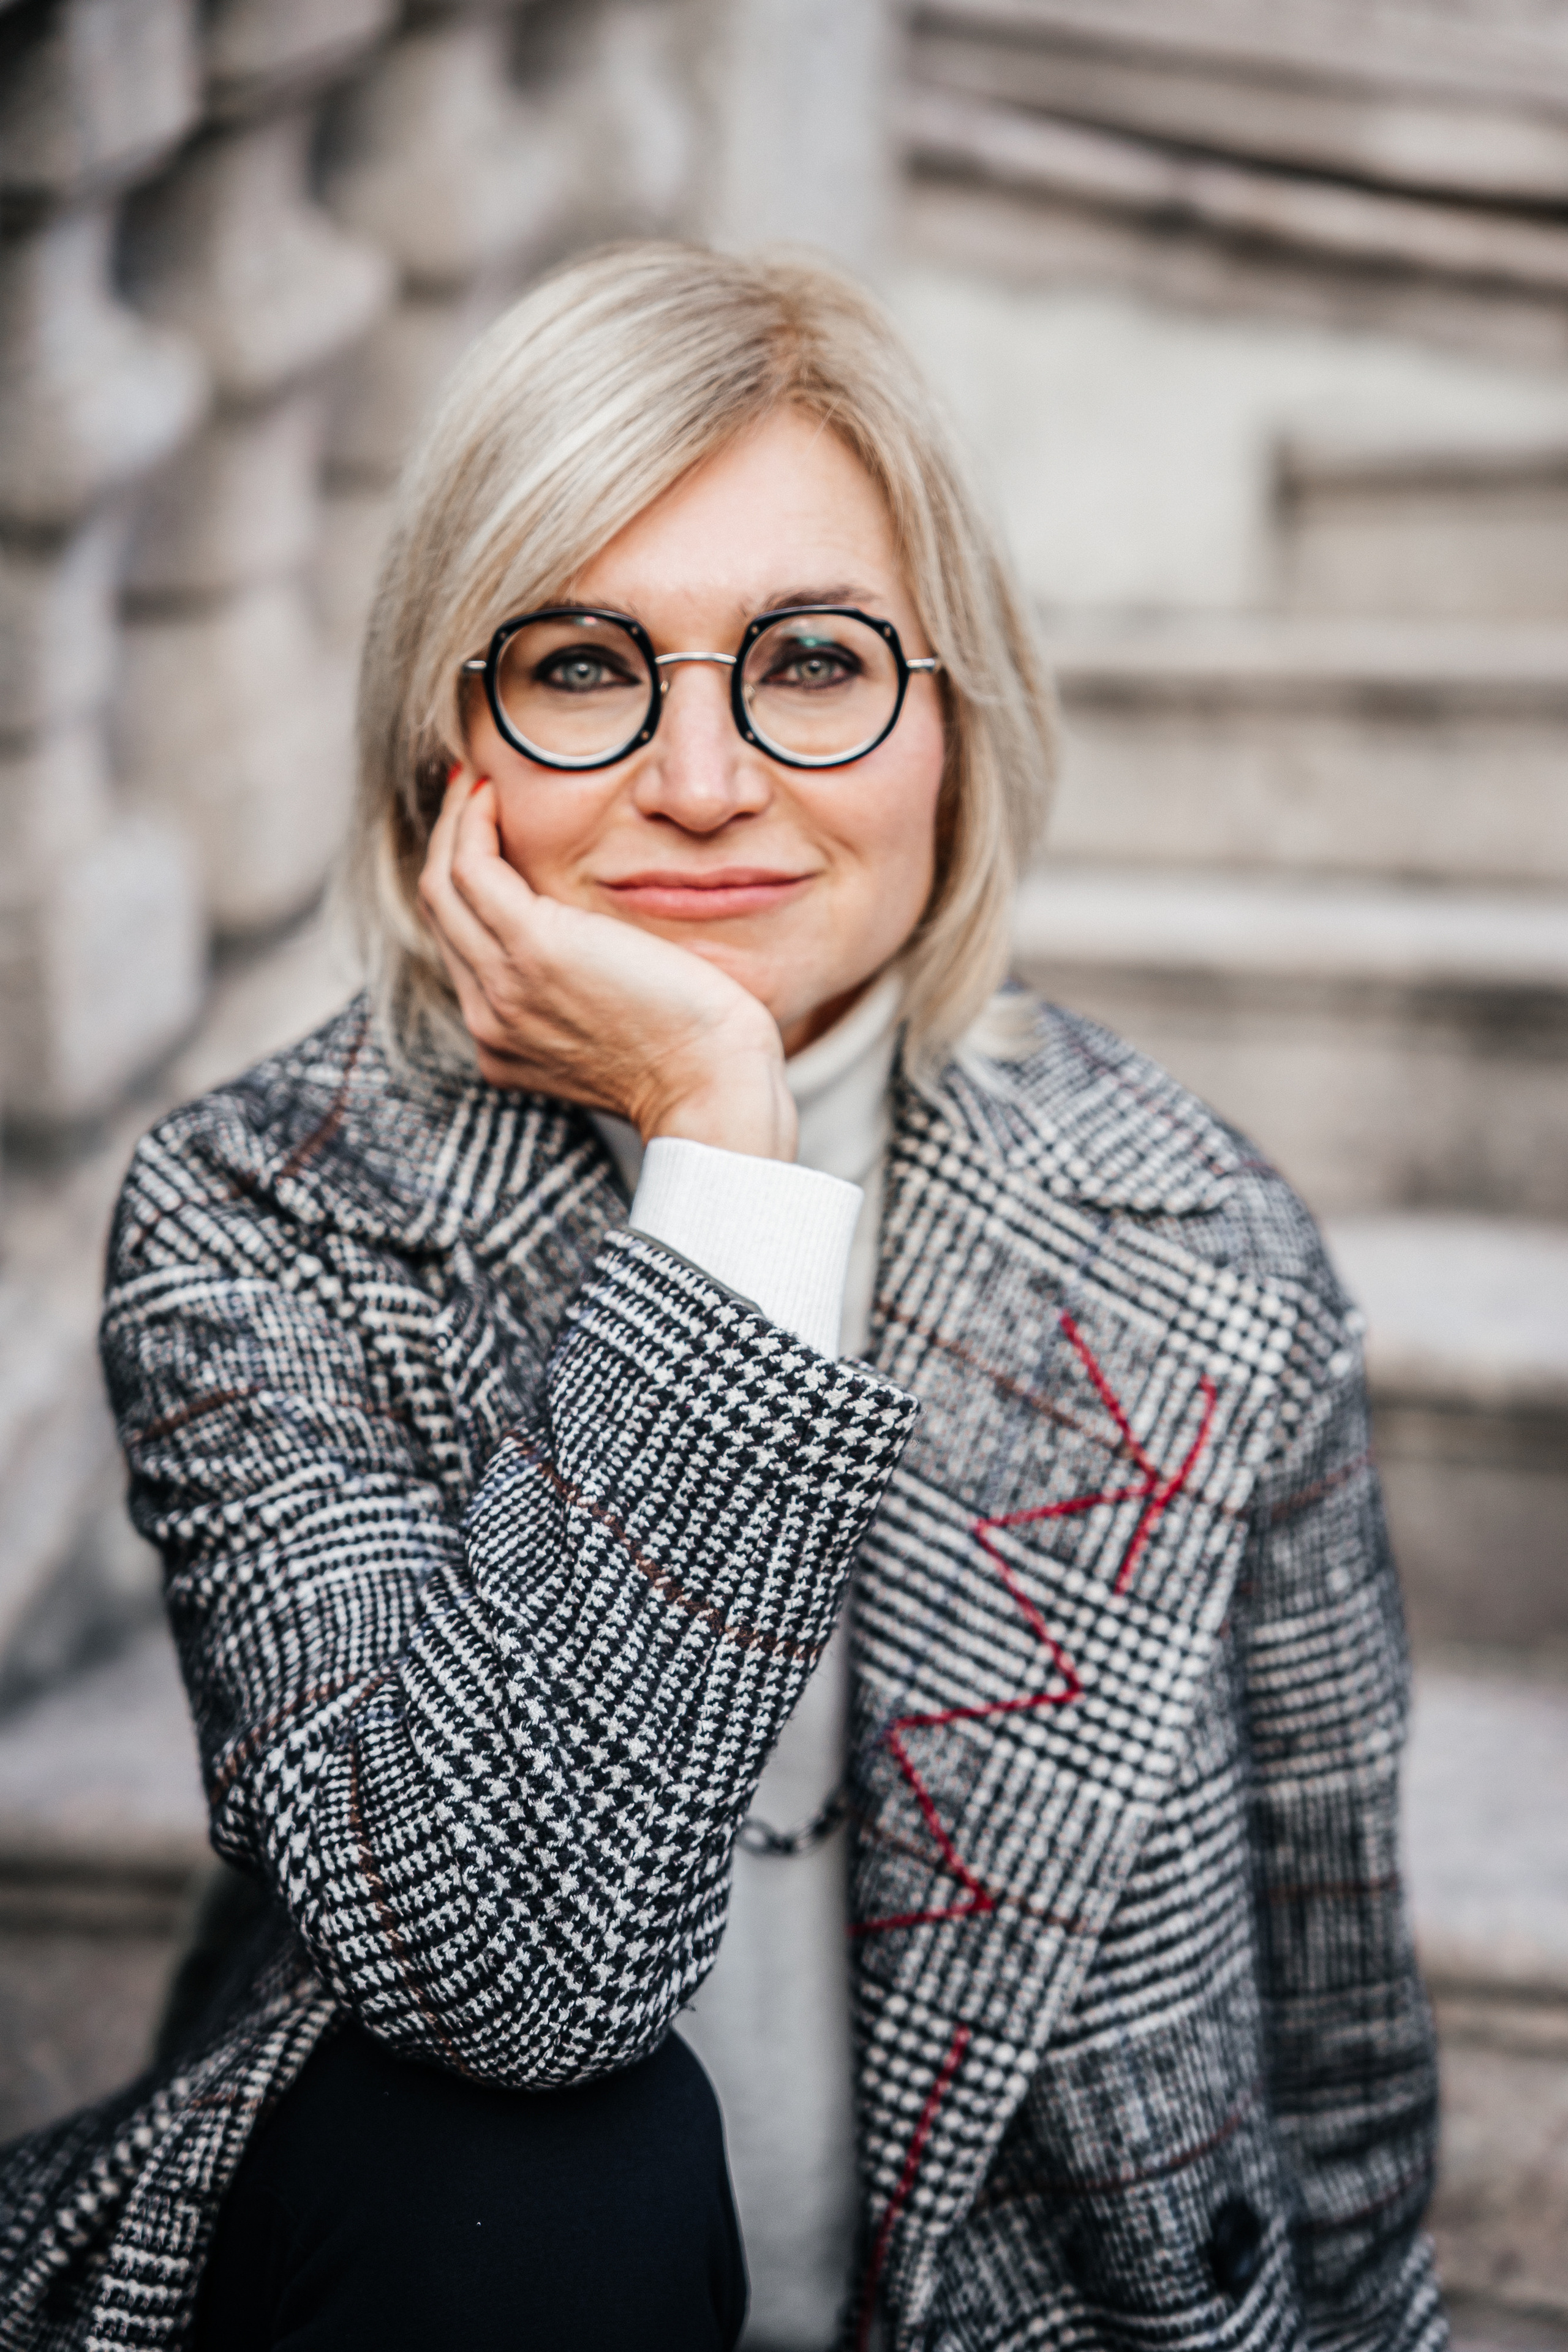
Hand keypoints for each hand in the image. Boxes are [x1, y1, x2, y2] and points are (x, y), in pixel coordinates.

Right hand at [417, 775, 797, 1159]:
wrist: (714, 1088)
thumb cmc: (700, 1059)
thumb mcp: (628, 1027)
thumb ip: (594, 993)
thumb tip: (606, 949)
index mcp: (509, 1042)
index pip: (467, 952)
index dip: (467, 890)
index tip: (484, 838)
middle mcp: (492, 1020)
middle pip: (443, 916)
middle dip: (447, 847)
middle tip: (469, 794)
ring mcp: (504, 986)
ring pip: (443, 888)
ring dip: (453, 827)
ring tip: (477, 787)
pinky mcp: (532, 949)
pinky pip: (469, 869)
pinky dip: (470, 824)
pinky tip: (491, 794)